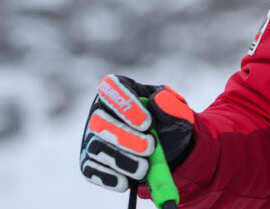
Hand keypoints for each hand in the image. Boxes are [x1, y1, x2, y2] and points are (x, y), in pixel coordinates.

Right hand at [79, 74, 194, 191]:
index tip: (148, 123)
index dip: (125, 104)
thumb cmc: (170, 124)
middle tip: (150, 148)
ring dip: (121, 159)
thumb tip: (157, 100)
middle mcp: (101, 111)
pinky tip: (124, 182)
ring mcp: (93, 137)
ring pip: (95, 147)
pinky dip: (108, 177)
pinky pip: (91, 170)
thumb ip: (171, 105)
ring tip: (144, 167)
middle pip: (100, 120)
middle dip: (125, 137)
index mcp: (123, 90)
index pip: (111, 87)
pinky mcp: (91, 161)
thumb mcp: (179, 113)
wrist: (170, 150)